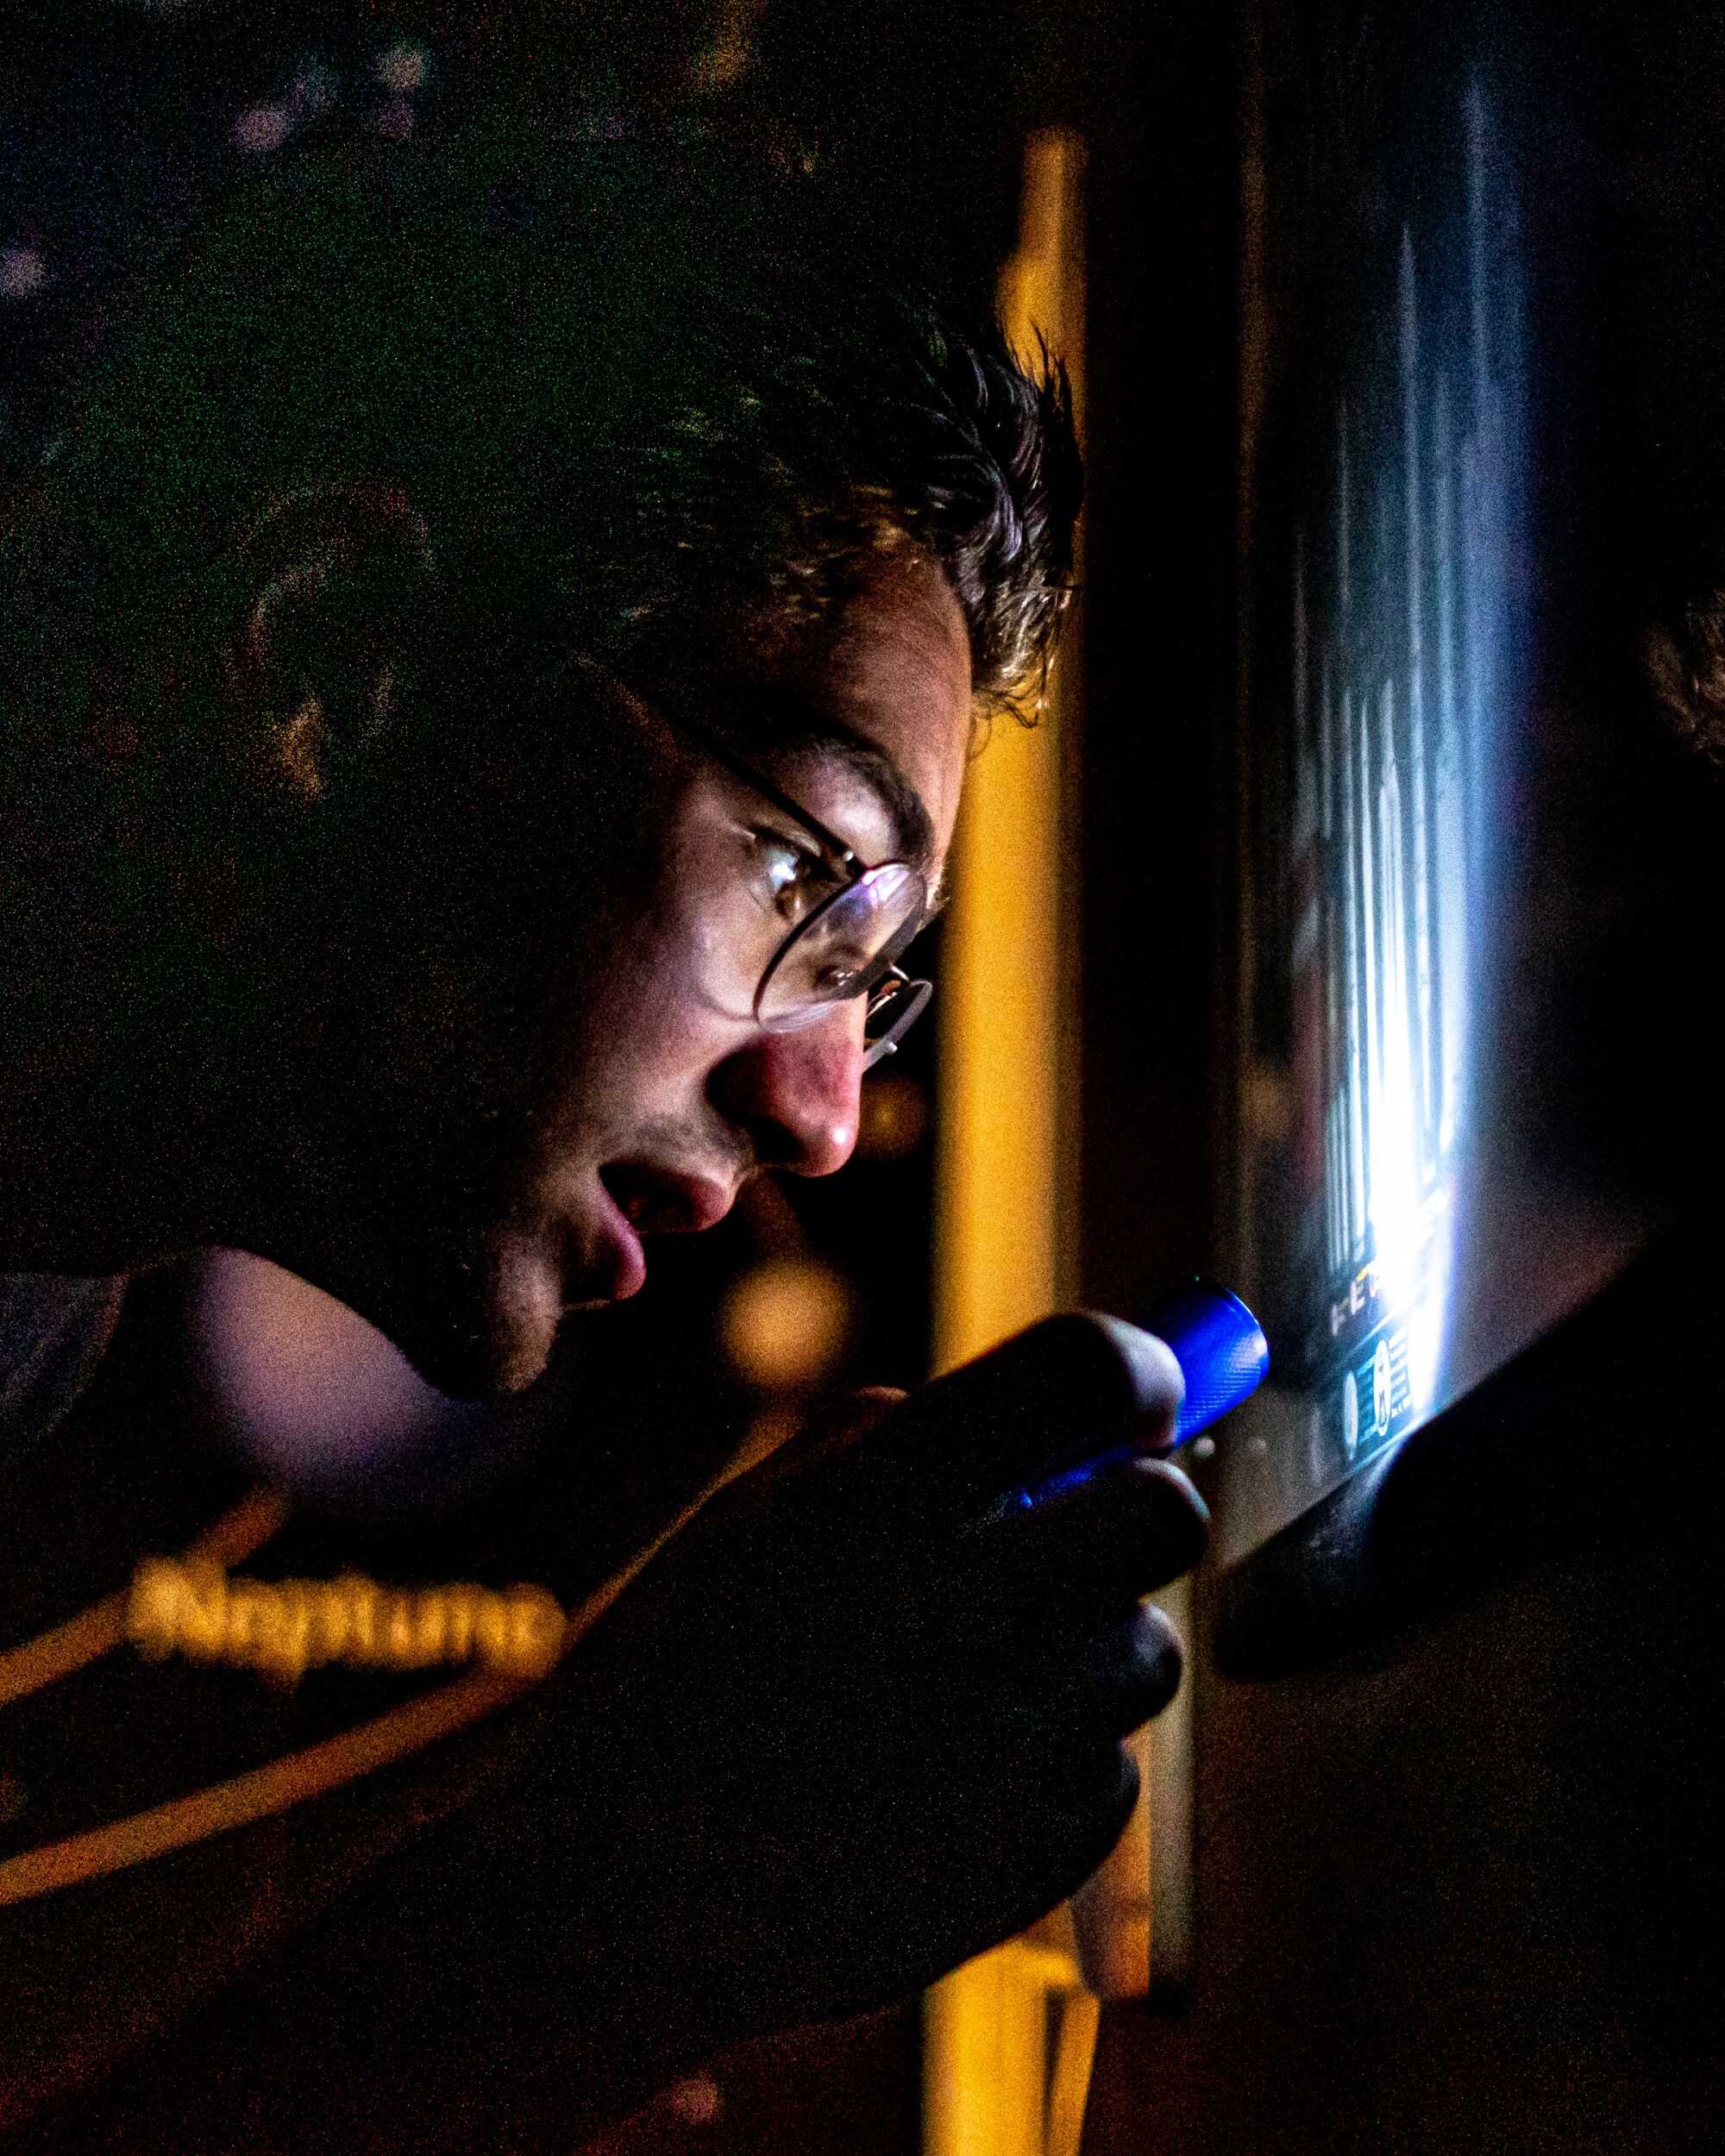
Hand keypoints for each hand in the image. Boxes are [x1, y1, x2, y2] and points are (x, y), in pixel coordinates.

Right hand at [494, 1311, 1207, 2063]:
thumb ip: (893, 1444)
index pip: (1088, 1374)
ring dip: (1086, 1645)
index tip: (1132, 1405)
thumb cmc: (676, 1680)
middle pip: (1167, 1515)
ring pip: (1147, 1649)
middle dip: (1137, 1509)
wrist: (614, 1895)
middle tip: (1071, 1535)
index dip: (1140, 1372)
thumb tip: (1043, 1423)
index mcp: (887, 1497)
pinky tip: (946, 1780)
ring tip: (961, 1683)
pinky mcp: (1043, 1851)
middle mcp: (973, 1605)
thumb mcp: (755, 1518)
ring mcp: (1019, 1738)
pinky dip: (1056, 1763)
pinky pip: (1113, 1768)